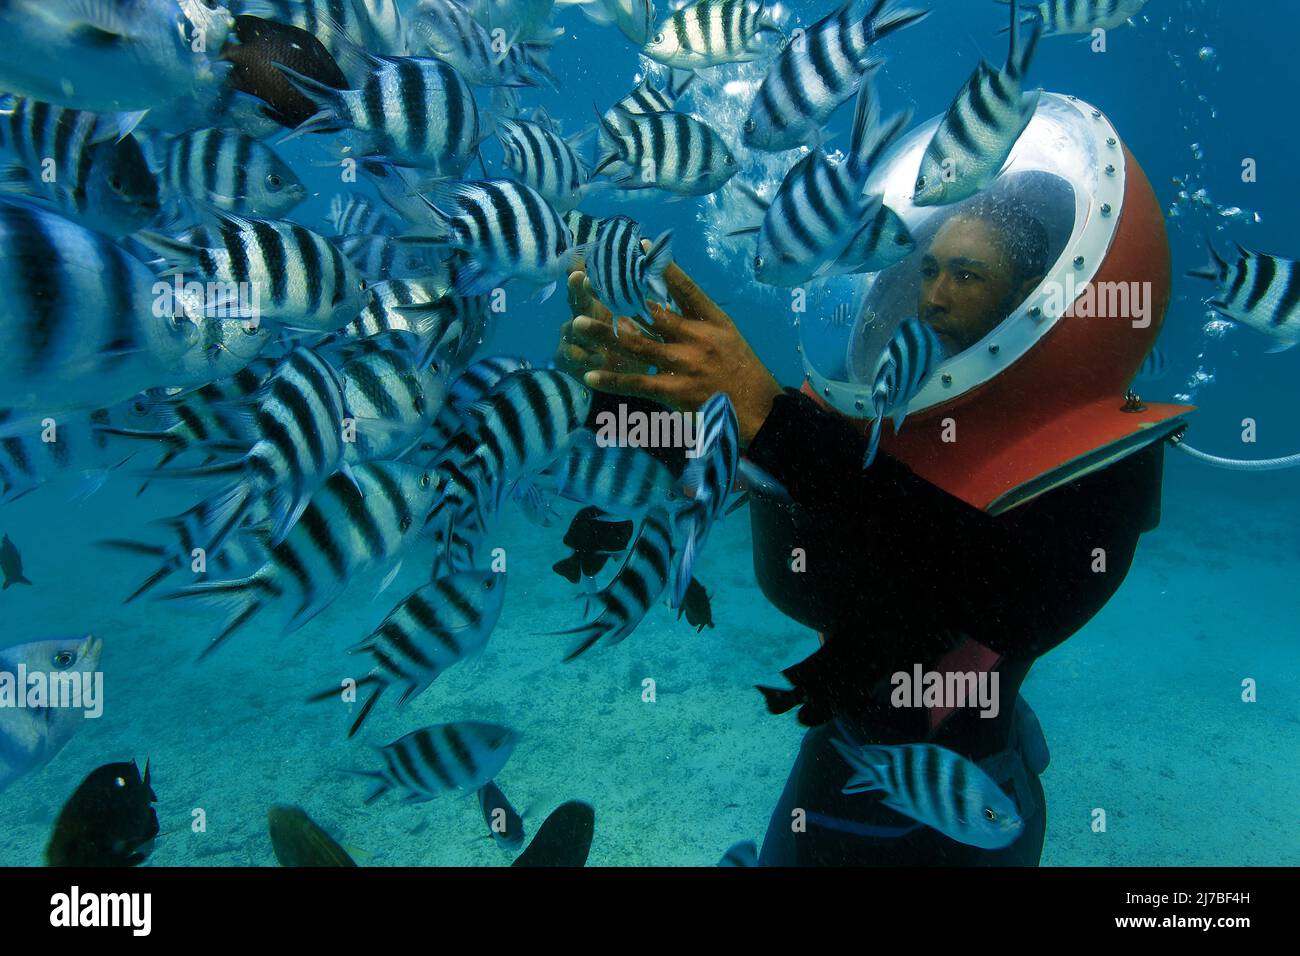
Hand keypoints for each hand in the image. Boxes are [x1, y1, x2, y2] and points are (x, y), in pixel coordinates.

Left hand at [563, 254, 782, 445]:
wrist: (761, 411)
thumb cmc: (742, 372)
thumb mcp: (728, 337)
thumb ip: (698, 320)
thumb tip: (665, 305)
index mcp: (712, 320)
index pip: (685, 287)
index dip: (663, 267)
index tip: (642, 246)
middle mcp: (697, 337)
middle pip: (651, 311)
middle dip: (619, 297)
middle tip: (591, 283)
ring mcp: (684, 364)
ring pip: (635, 343)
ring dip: (603, 333)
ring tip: (576, 323)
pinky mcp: (675, 391)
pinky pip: (637, 382)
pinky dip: (612, 379)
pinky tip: (590, 375)